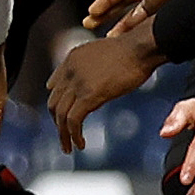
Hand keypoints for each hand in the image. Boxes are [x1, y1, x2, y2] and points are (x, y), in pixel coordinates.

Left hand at [49, 29, 157, 153]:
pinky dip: (74, 135)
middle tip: (64, 136)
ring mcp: (78, 82)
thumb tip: (94, 85)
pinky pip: (73, 120)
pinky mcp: (89, 95)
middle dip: (57, 122)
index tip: (62, 117)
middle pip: (54, 102)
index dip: (57, 104)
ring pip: (60, 114)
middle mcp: (70, 69)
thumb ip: (93, 69)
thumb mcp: (104, 55)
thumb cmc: (132, 50)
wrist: (140, 47)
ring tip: (68, 147)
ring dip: (63, 134)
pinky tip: (80, 143)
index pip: (54, 85)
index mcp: (73, 58)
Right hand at [81, 0, 194, 34]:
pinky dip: (141, 20)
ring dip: (123, 18)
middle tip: (91, 22)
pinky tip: (133, 31)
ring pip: (138, 4)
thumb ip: (157, 0)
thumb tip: (135, 17)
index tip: (93, 11)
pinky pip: (152, 10)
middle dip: (109, 9)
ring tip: (107, 32)